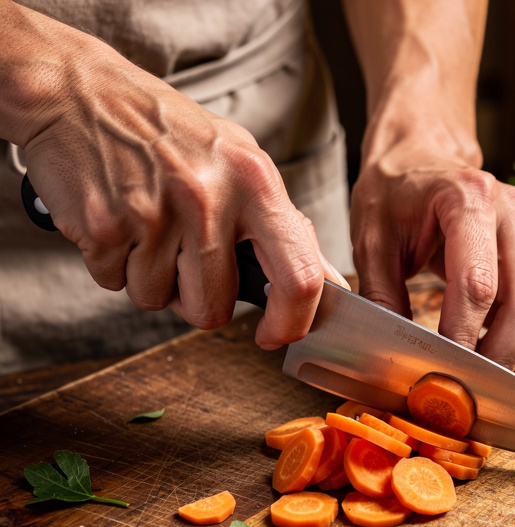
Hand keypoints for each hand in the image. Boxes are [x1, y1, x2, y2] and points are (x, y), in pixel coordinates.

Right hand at [6, 9, 340, 349]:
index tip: (275, 335)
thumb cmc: (166, 130)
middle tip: (183, 262)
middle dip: (197, 301)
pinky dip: (110, 264)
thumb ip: (281, 223)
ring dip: (149, 279)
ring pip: (158, 300)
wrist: (76, 89)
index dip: (292, 323)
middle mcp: (210, 197)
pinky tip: (115, 220)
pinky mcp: (104, 225)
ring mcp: (155, 213)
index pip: (298, 277)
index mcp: (255, 181)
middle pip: (214, 307)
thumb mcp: (240, 159)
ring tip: (144, 227)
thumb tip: (324, 279)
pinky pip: (113, 283)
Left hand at [349, 152, 514, 372]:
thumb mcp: (371, 241)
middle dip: (498, 356)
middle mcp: (512, 212)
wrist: (419, 157)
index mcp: (468, 197)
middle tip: (465, 388)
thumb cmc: (393, 194)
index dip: (462, 334)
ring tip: (479, 379)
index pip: (477, 283)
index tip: (441, 370)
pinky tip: (491, 355)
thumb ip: (382, 297)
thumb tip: (395, 357)